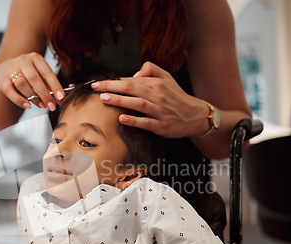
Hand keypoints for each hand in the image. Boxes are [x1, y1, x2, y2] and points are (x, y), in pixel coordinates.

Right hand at [0, 52, 63, 110]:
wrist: (4, 69)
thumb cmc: (27, 73)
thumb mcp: (38, 73)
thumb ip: (48, 84)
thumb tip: (59, 99)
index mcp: (35, 58)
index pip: (47, 72)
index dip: (55, 85)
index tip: (61, 97)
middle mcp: (23, 61)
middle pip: (34, 79)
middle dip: (45, 94)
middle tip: (52, 106)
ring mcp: (11, 69)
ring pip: (23, 84)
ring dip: (33, 97)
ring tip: (42, 105)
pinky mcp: (2, 80)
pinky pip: (10, 91)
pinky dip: (19, 100)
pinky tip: (28, 106)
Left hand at [91, 62, 208, 137]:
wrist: (195, 115)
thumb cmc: (177, 97)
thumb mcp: (167, 78)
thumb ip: (151, 70)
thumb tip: (134, 74)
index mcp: (157, 84)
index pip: (131, 80)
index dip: (114, 81)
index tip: (99, 83)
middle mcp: (158, 96)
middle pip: (132, 88)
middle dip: (112, 87)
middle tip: (96, 88)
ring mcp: (160, 111)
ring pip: (138, 104)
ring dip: (120, 101)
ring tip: (104, 99)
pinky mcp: (161, 125)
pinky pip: (146, 122)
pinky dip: (134, 120)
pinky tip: (122, 118)